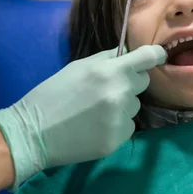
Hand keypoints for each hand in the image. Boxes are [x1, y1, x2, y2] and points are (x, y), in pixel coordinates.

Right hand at [0, 45, 166, 189]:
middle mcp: (120, 93)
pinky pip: (128, 126)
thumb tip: (129, 53)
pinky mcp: (117, 140)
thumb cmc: (54, 93)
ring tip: (96, 110)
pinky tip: (96, 126)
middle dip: (130, 82)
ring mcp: (120, 118)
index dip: (155, 55)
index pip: (147, 58)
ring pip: (135, 105)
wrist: (33, 132)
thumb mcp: (80, 66)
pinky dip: (117, 125)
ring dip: (123, 105)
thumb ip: (108, 58)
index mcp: (110, 71)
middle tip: (107, 88)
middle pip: (142, 82)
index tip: (158, 55)